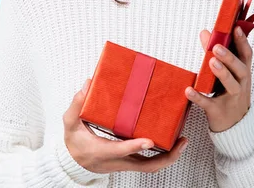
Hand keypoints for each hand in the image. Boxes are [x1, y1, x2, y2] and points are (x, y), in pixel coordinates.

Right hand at [63, 79, 188, 173]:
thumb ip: (76, 106)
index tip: (149, 140)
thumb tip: (87, 86)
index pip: (120, 151)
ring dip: (169, 156)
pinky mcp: (129, 162)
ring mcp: (125, 163)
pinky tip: (171, 142)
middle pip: (146, 166)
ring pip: (151, 166)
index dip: (134, 146)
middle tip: (181, 142)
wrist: (73, 162)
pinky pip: (149, 162)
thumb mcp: (70, 124)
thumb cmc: (74, 143)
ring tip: (182, 141)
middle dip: (167, 157)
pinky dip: (162, 155)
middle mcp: (117, 161)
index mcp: (102, 151)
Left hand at [185, 26, 251, 132]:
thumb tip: (205, 33)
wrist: (236, 127)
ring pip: (231, 85)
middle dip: (230, 57)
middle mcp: (241, 85)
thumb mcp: (228, 74)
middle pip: (240, 69)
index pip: (246, 55)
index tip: (235, 28)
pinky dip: (199, 97)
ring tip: (211, 62)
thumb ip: (216, 54)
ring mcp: (232, 99)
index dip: (242, 41)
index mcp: (243, 73)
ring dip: (222, 73)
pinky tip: (188, 90)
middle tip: (217, 46)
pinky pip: (209, 104)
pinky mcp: (219, 112)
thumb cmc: (230, 94)